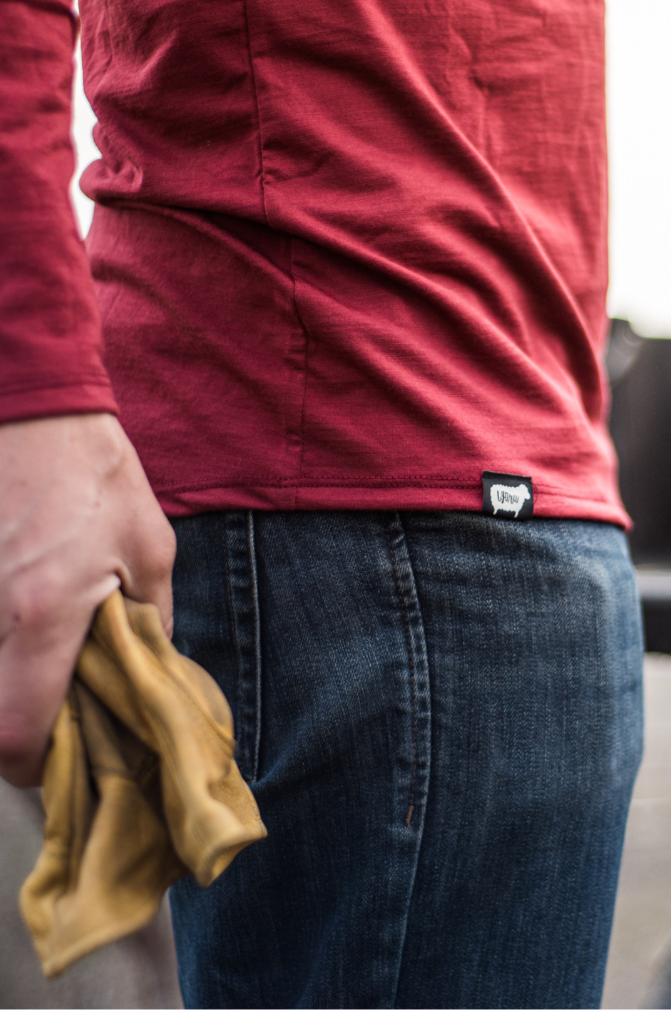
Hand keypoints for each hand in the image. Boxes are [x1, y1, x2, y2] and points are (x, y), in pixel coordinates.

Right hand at [0, 413, 174, 785]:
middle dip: (12, 734)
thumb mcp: (151, 549)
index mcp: (44, 613)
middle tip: (51, 723)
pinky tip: (20, 639)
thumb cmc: (97, 477)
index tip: (55, 762)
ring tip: (42, 675)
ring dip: (2, 691)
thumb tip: (152, 670)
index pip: (15, 728)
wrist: (33, 410)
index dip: (32, 764)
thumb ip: (152, 621)